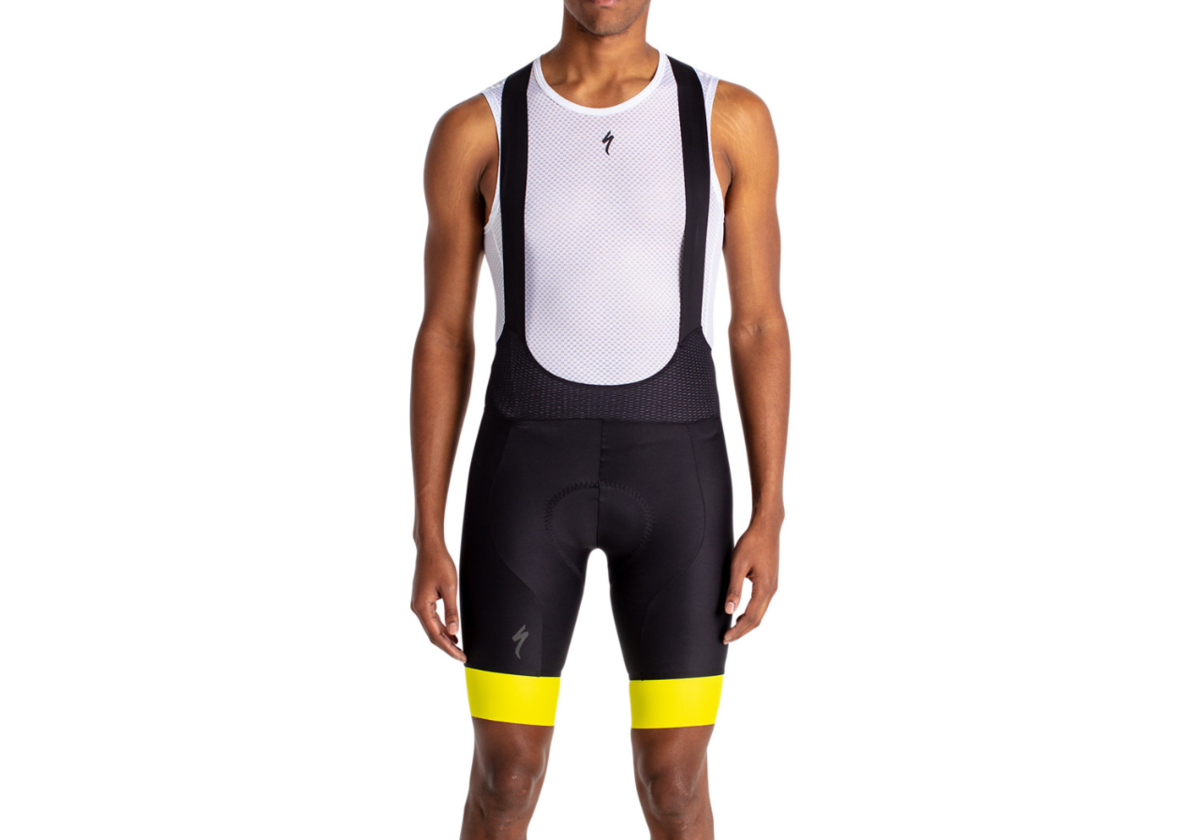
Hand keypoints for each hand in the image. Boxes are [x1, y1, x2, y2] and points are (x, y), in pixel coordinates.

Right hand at [411, 544, 466, 661]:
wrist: (429, 548)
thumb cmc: (439, 564)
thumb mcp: (450, 588)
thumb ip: (452, 611)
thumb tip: (454, 632)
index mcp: (422, 607)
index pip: (436, 635)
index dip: (449, 648)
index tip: (461, 656)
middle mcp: (417, 608)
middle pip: (432, 634)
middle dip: (447, 646)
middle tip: (462, 656)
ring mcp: (418, 604)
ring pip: (432, 627)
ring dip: (445, 638)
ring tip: (459, 647)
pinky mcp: (422, 599)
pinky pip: (431, 618)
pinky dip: (441, 627)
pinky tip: (452, 632)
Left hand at [723, 521, 779, 643]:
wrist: (767, 527)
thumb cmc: (752, 542)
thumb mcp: (738, 565)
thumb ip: (734, 588)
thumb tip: (729, 610)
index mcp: (764, 588)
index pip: (751, 617)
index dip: (738, 630)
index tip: (725, 637)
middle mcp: (771, 589)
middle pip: (758, 619)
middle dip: (742, 631)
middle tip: (726, 638)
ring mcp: (773, 586)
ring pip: (761, 612)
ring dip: (747, 623)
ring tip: (732, 629)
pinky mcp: (770, 581)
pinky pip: (762, 604)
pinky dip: (752, 613)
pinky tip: (741, 613)